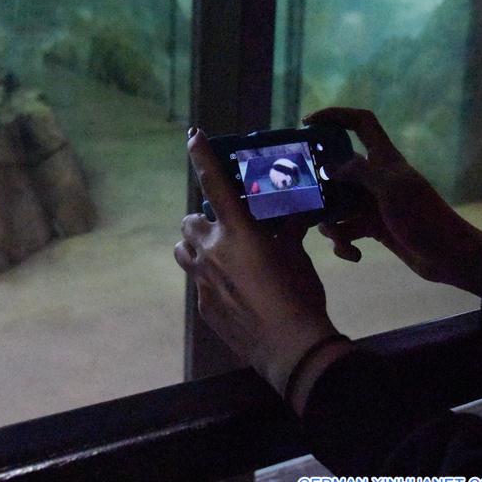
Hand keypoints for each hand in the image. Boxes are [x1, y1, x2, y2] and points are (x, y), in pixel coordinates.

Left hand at [174, 129, 345, 399]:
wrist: (289, 345)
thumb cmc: (299, 293)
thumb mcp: (296, 254)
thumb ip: (286, 230)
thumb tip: (292, 216)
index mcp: (238, 231)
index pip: (215, 184)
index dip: (202, 157)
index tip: (192, 136)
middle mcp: (212, 250)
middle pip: (189, 224)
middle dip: (201, 222)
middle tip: (223, 230)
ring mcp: (203, 279)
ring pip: (182, 252)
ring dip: (195, 248)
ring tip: (217, 255)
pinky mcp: (202, 304)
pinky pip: (197, 282)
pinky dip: (208, 278)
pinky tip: (232, 291)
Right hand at [303, 108, 481, 297]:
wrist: (448, 256)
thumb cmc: (423, 217)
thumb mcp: (392, 189)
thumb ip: (360, 171)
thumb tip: (329, 167)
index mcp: (383, 160)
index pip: (360, 123)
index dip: (335, 115)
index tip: (308, 122)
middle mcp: (375, 178)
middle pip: (336, 170)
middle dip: (319, 188)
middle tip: (303, 201)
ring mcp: (372, 203)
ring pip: (335, 205)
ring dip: (331, 226)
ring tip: (339, 238)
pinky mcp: (372, 227)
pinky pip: (344, 231)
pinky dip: (343, 244)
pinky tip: (354, 254)